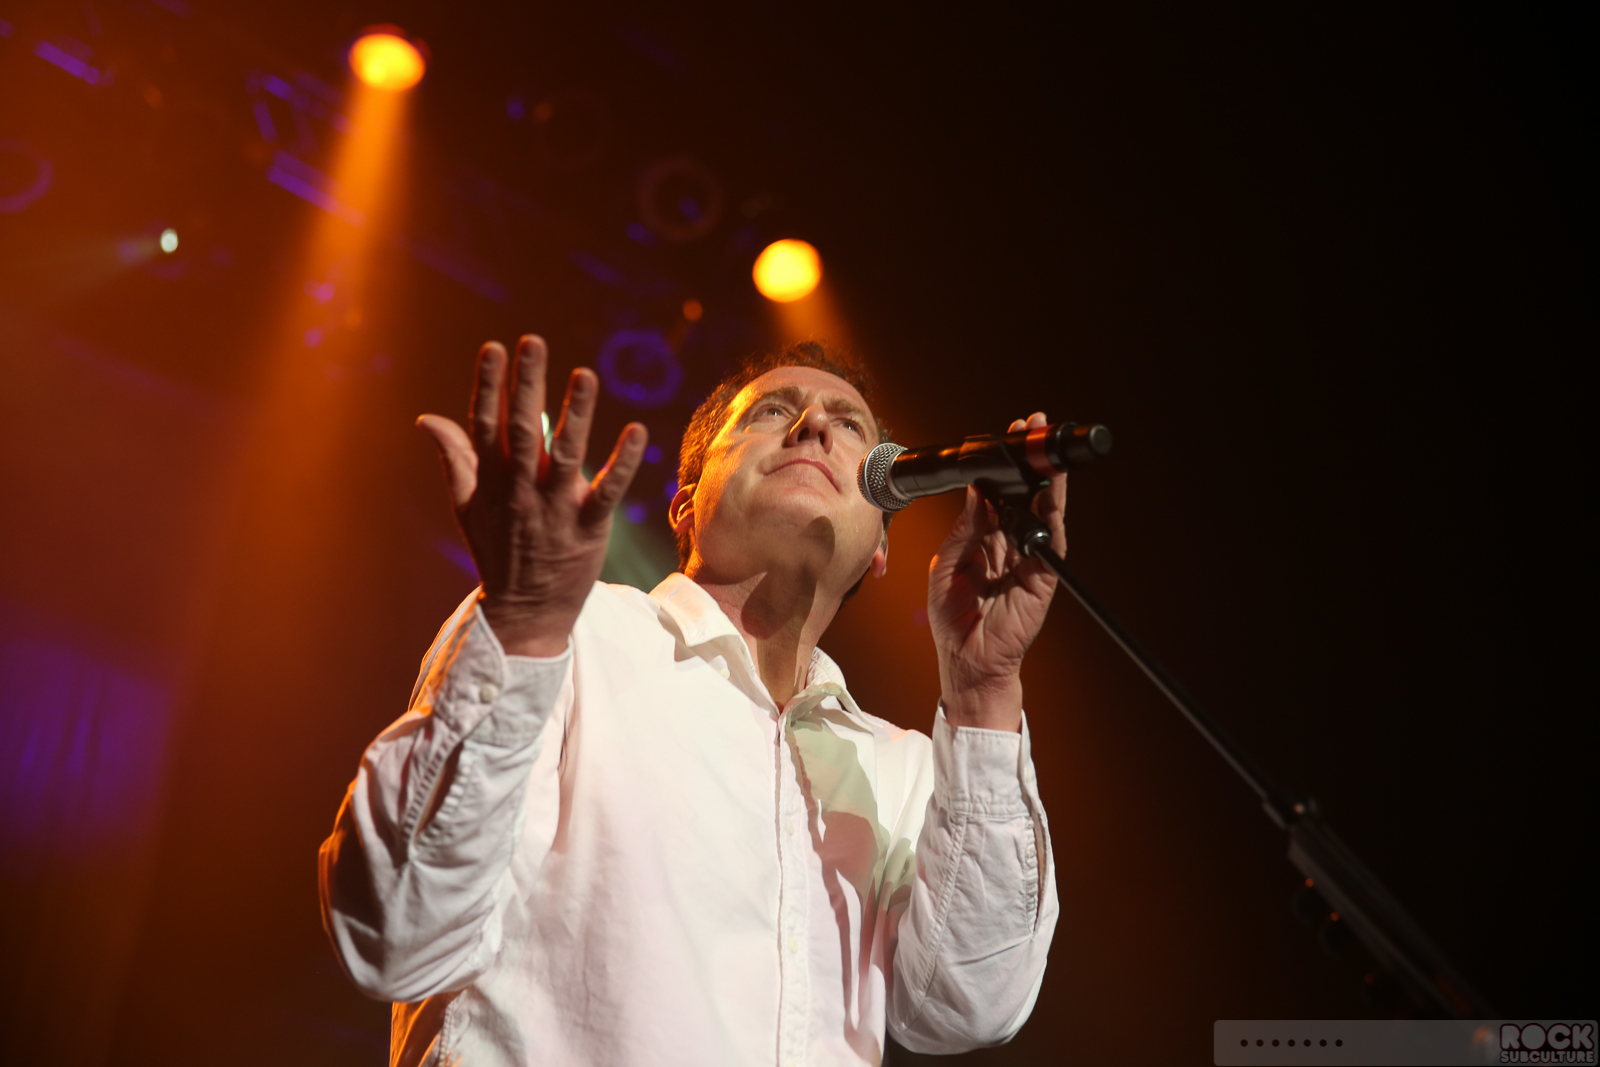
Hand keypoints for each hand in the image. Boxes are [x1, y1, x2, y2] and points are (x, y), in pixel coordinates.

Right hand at [417, 335, 647, 656]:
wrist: (525, 613)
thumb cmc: (498, 552)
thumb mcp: (468, 507)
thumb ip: (455, 459)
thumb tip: (427, 418)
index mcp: (492, 482)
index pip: (486, 426)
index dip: (490, 387)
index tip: (494, 348)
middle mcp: (521, 491)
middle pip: (523, 431)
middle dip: (527, 385)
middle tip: (533, 342)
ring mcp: (555, 510)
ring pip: (566, 456)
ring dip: (576, 414)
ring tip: (585, 374)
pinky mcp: (589, 529)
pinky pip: (607, 492)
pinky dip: (622, 463)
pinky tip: (637, 431)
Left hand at [927, 411, 1065, 731]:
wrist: (967, 661)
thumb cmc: (952, 621)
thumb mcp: (945, 567)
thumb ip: (962, 531)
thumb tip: (974, 494)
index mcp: (983, 539)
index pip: (996, 494)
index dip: (1000, 468)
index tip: (1005, 439)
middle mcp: (1009, 543)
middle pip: (1022, 494)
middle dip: (1027, 461)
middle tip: (1031, 426)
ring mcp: (1028, 558)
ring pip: (1041, 510)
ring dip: (1045, 479)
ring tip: (1044, 450)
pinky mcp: (1043, 575)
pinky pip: (1049, 539)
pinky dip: (1051, 514)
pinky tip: (1050, 491)